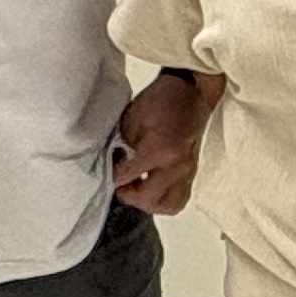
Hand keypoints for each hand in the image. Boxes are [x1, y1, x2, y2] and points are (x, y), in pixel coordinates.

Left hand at [111, 72, 208, 213]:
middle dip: (129, 195)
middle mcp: (176, 166)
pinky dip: (164, 198)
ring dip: (150, 202)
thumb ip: (121, 147)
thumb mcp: (132, 120)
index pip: (128, 177)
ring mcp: (187, 171)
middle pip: (148, 199)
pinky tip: (152, 187)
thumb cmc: (161, 101)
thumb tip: (112, 166)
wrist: (191, 92)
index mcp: (159, 150)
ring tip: (138, 189)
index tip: (104, 174)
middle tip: (120, 185)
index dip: (112, 177)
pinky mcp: (191, 172)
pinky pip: (179, 197)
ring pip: (169, 205)